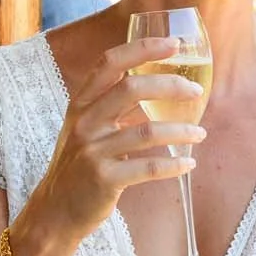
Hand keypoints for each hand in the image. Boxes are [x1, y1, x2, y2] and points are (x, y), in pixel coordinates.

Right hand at [29, 36, 206, 241]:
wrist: (55, 211)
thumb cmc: (78, 166)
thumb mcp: (86, 129)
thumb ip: (113, 107)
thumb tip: (158, 86)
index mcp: (81, 104)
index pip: (110, 63)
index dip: (142, 48)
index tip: (174, 44)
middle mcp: (84, 123)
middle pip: (131, 88)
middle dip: (170, 85)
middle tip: (196, 90)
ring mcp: (92, 151)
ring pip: (147, 132)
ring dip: (181, 131)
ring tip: (200, 134)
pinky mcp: (104, 179)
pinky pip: (148, 167)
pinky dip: (173, 164)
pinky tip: (188, 163)